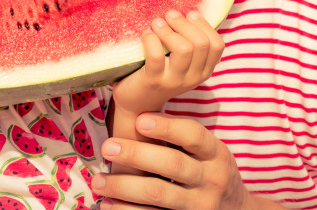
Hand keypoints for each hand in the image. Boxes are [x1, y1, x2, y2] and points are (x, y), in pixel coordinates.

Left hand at [93, 113, 270, 209]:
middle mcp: (212, 179)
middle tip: (108, 146)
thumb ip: (182, 136)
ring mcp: (201, 206)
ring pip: (160, 194)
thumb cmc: (212, 171)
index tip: (138, 119)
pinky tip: (110, 205)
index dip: (166, 126)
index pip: (193, 135)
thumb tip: (136, 115)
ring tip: (99, 182)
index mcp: (216, 154)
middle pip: (173, 164)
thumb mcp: (210, 152)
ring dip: (125, 187)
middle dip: (137, 154)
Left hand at [114, 10, 223, 115]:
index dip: (204, 25)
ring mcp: (174, 81)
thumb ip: (189, 42)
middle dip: (184, 23)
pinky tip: (146, 34)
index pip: (217, 45)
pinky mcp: (153, 81)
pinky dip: (151, 39)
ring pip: (184, 48)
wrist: (138, 103)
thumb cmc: (160, 72)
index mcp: (203, 70)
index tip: (189, 14)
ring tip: (156, 23)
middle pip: (201, 43)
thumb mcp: (181, 61)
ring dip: (167, 30)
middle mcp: (193, 77)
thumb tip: (188, 10)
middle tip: (169, 15)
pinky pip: (156, 56)